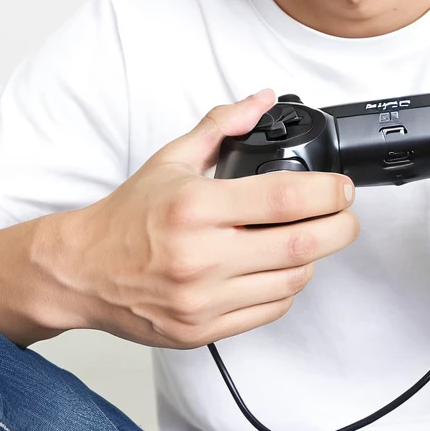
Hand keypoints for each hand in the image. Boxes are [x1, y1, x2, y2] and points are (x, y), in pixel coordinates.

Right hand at [58, 90, 358, 346]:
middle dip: (339, 228)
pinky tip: (280, 267)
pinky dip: (287, 288)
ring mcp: (202, 299)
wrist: (82, 271)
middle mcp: (201, 256)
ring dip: (314, 258)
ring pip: (290, 282)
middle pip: (300, 245)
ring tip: (313, 238)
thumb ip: (221, 125)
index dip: (327, 192)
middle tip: (347, 215)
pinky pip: (268, 311)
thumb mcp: (172, 158)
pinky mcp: (201, 330)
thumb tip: (261, 100)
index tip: (343, 188)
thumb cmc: (128, 216)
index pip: (283, 198)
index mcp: (196, 207)